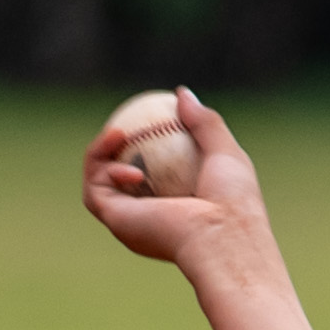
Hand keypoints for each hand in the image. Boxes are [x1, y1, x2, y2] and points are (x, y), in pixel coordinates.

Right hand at [82, 85, 271, 275]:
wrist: (222, 236)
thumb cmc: (233, 201)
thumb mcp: (225, 152)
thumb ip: (205, 123)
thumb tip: (180, 93)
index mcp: (176, 205)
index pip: (152, 171)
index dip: (142, 144)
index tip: (147, 119)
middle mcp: (149, 215)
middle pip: (118, 176)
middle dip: (111, 149)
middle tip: (123, 125)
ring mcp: (130, 219)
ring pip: (99, 180)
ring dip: (100, 153)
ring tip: (118, 133)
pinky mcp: (116, 221)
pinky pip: (96, 188)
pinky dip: (104, 169)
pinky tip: (131, 168)